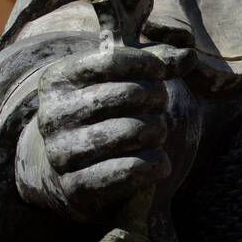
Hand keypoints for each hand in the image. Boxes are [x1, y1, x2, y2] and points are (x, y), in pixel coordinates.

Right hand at [23, 43, 195, 221]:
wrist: (74, 169)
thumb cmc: (105, 115)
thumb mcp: (120, 80)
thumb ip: (155, 64)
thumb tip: (189, 55)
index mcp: (58, 80)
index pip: (111, 61)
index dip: (147, 64)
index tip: (160, 72)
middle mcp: (53, 115)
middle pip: (128, 94)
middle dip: (156, 98)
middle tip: (159, 106)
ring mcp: (62, 152)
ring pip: (133, 131)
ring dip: (157, 132)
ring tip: (155, 134)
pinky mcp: (76, 186)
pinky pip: (131, 170)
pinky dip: (156, 164)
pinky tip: (159, 162)